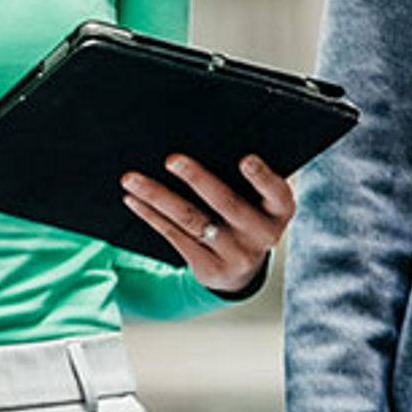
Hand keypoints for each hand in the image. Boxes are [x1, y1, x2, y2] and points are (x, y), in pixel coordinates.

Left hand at [120, 153, 295, 294]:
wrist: (242, 269)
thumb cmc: (249, 215)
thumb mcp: (261, 201)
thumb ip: (249, 179)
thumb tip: (209, 141)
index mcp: (278, 211)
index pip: (276, 193)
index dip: (262, 177)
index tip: (245, 159)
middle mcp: (261, 236)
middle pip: (226, 204)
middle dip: (197, 179)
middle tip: (172, 160)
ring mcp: (234, 255)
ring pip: (190, 220)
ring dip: (158, 196)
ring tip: (132, 179)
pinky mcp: (208, 268)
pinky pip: (174, 235)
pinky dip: (151, 215)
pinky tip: (134, 199)